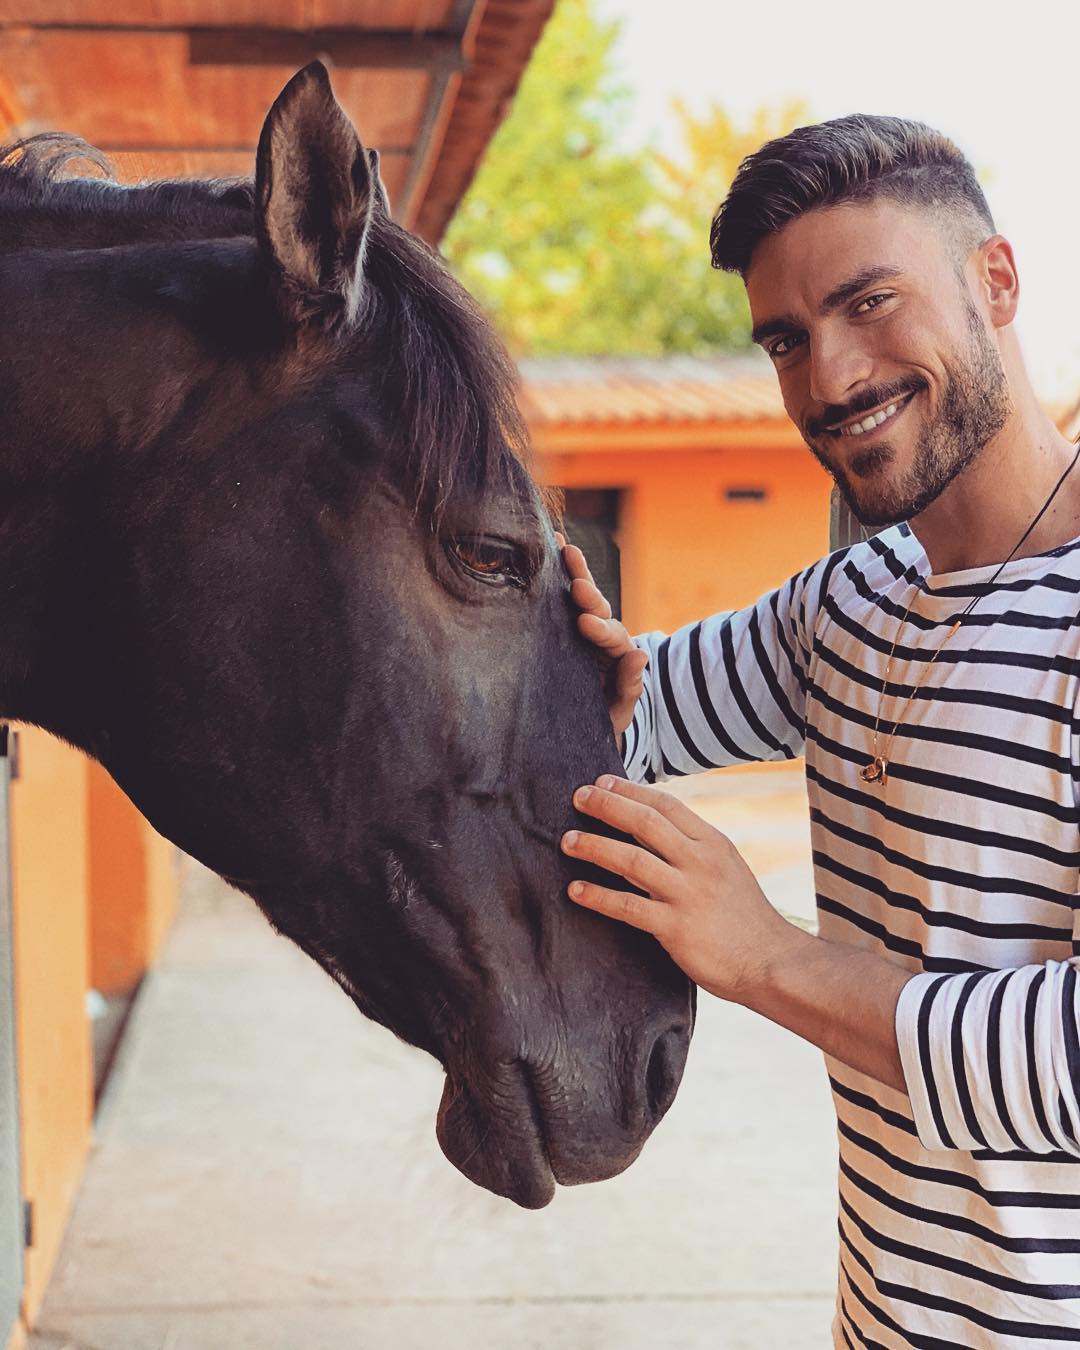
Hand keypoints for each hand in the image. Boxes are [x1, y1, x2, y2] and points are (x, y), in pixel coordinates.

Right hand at [556, 532, 647, 736]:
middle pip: (599, 609)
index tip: (585, 623)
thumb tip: (640, 654)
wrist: (585, 727)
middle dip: (589, 594)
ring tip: (563, 547)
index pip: (612, 638)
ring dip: (575, 572)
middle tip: (578, 584)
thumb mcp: (619, 710)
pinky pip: (562, 598)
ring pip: (582, 597)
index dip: (601, 630)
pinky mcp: (563, 626)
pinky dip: (559, 571)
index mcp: (617, 656)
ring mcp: (583, 629)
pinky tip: (553, 544)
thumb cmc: (605, 719)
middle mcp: (603, 636)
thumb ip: (629, 685)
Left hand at [561, 774, 796, 1002]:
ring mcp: (688, 894)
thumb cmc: (745, 917)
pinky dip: (598, 896)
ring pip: (631, 860)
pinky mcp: (676, 927)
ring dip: (594, 847)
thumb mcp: (727, 868)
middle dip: (607, 806)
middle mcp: (700, 862)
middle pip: (645, 823)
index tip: (602, 781)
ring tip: (567, 841)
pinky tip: (576, 890)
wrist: (770, 962)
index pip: (666, 805)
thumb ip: (694, 848)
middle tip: (578, 797)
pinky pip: (627, 906)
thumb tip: (652, 827)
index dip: (630, 790)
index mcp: (713, 843)